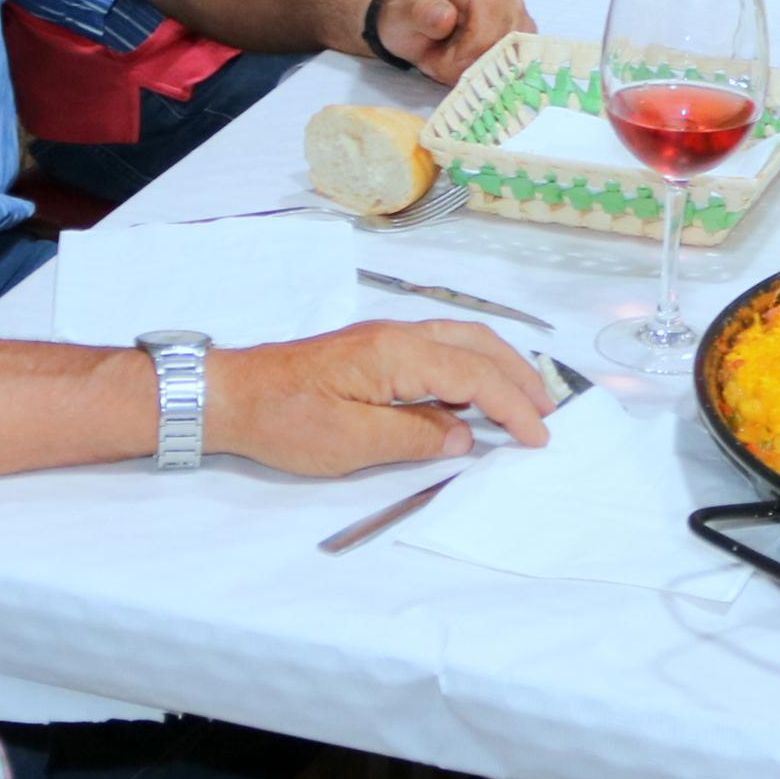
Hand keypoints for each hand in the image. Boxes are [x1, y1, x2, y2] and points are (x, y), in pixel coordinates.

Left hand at [205, 319, 557, 475]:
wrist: (230, 395)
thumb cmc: (284, 421)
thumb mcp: (351, 443)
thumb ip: (415, 437)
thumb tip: (464, 435)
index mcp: (398, 354)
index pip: (475, 376)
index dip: (514, 407)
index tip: (539, 437)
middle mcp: (398, 335)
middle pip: (477, 344)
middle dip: (519, 375)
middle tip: (549, 410)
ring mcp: (384, 339)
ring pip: (459, 340)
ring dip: (498, 366)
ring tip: (523, 399)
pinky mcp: (371, 350)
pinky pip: (438, 348)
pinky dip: (469, 366)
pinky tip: (470, 396)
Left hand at [365, 0, 531, 82]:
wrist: (410, 17)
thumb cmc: (404, 13)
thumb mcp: (399, 12)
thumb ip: (420, 12)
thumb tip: (447, 18)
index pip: (486, 8)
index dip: (471, 46)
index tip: (443, 65)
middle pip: (505, 26)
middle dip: (475, 58)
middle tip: (443, 68)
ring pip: (515, 40)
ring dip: (485, 62)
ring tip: (454, 63)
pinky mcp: (517, 19)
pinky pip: (521, 45)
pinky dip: (500, 62)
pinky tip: (472, 62)